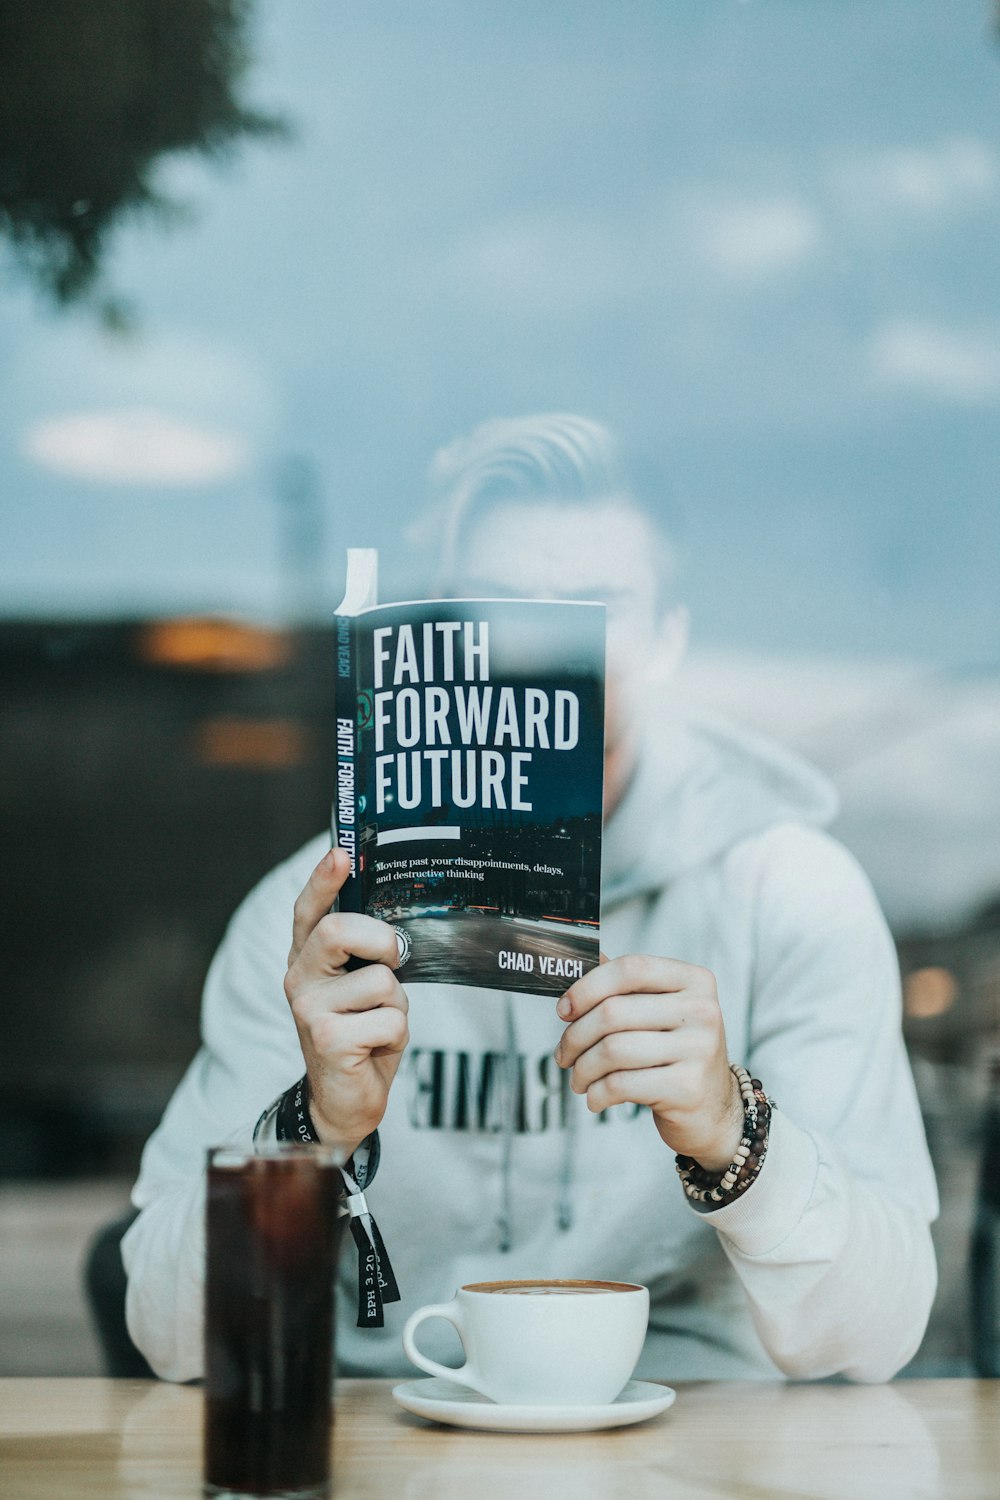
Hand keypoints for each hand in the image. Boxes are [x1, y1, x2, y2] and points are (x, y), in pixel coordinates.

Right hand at [284, 848, 409, 1152]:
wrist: (342, 1102)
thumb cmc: (361, 1034)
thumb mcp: (361, 987)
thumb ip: (366, 955)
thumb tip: (398, 929)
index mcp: (307, 959)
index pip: (309, 911)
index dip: (323, 880)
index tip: (341, 853)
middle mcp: (299, 979)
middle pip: (339, 931)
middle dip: (381, 940)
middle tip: (393, 960)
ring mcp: (309, 1009)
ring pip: (381, 981)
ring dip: (396, 1005)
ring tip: (379, 1024)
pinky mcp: (328, 1039)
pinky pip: (391, 1019)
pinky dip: (398, 1034)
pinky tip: (376, 1049)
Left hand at [555, 954, 743, 1169]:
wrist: (714, 1108)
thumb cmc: (677, 1053)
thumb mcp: (660, 1012)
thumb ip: (625, 987)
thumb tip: (582, 959)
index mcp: (694, 980)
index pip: (630, 969)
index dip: (587, 987)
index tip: (564, 1010)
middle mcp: (702, 1010)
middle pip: (614, 1012)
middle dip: (575, 1036)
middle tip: (565, 1054)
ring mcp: (699, 1049)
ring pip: (612, 1050)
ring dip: (583, 1068)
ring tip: (579, 1078)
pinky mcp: (687, 1088)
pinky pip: (621, 1084)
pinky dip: (597, 1093)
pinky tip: (595, 1097)